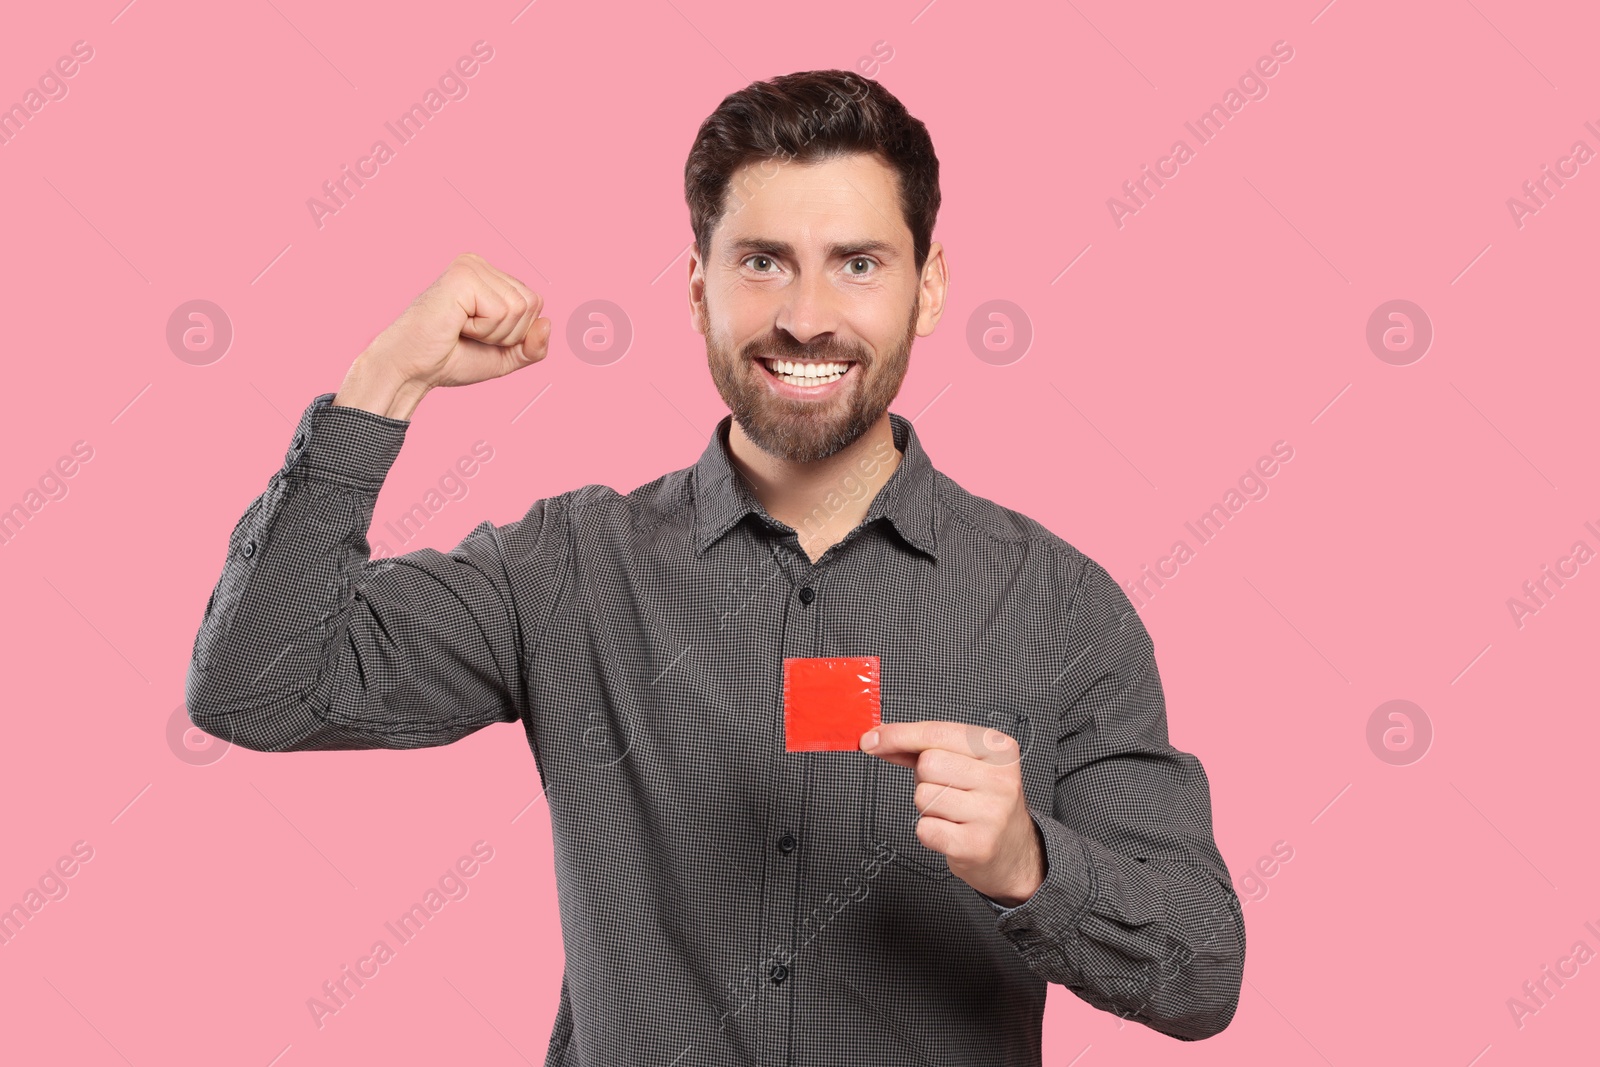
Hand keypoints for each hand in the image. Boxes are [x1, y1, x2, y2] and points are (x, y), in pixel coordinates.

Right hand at [334, 252, 551, 418]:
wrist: (413, 370)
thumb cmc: (451, 359)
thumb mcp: (505, 356)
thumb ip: (533, 346)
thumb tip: (548, 322)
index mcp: (490, 276)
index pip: (536, 304)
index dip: (516, 333)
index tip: (480, 336)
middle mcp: (479, 264)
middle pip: (532, 304)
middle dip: (507, 334)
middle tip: (470, 335)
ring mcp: (470, 266)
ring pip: (519, 308)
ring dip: (494, 333)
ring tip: (462, 329)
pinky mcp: (462, 276)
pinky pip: (501, 311)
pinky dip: (483, 330)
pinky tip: (456, 325)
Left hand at [860, 721, 1044, 905]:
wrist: (1013, 852)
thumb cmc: (984, 802)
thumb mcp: (966, 764)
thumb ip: (922, 747)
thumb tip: (878, 739)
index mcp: (999, 749)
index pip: (937, 732)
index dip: (898, 735)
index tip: (872, 740)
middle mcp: (1001, 779)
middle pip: (928, 764)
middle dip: (924, 779)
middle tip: (947, 790)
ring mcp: (992, 814)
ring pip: (923, 796)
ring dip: (928, 807)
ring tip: (953, 813)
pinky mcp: (978, 845)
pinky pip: (925, 829)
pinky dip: (929, 831)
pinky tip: (952, 831)